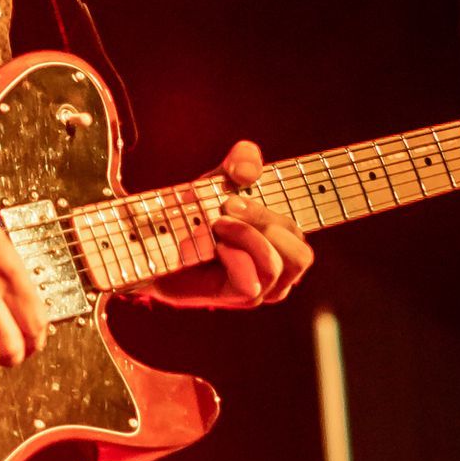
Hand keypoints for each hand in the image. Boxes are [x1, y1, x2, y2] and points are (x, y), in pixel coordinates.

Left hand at [146, 139, 313, 309]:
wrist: (156, 242)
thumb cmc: (195, 215)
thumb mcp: (219, 180)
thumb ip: (241, 162)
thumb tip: (248, 167)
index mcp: (283, 242)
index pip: (303, 231)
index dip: (285, 215)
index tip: (245, 195)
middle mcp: (279, 271)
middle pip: (300, 253)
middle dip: (264, 222)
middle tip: (226, 207)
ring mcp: (261, 289)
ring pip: (276, 266)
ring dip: (246, 237)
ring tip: (217, 225)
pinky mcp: (237, 299)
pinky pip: (250, 283)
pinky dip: (232, 257)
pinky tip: (213, 247)